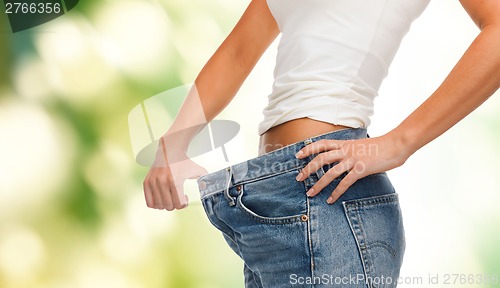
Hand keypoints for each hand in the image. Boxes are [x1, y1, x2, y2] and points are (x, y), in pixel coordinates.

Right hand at [143, 137, 207, 209]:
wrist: (169, 150)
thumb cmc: (183, 161)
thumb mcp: (197, 170)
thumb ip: (205, 180)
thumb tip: (209, 189)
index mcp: (175, 181)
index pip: (178, 205)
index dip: (184, 204)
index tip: (185, 197)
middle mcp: (162, 182)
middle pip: (168, 207)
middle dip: (175, 205)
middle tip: (178, 196)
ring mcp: (153, 182)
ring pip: (158, 206)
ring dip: (166, 204)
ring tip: (170, 196)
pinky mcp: (146, 182)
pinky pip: (149, 202)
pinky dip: (155, 204)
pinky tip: (162, 197)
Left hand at [294, 133, 408, 203]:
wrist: (396, 144)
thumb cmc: (380, 146)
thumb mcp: (361, 145)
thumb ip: (350, 152)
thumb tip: (343, 161)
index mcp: (345, 143)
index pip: (322, 144)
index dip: (308, 148)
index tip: (298, 155)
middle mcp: (346, 150)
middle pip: (321, 158)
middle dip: (308, 169)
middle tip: (298, 178)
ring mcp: (353, 159)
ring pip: (330, 172)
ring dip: (318, 184)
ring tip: (310, 193)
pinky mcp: (362, 169)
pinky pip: (345, 182)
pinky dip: (336, 192)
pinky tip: (330, 200)